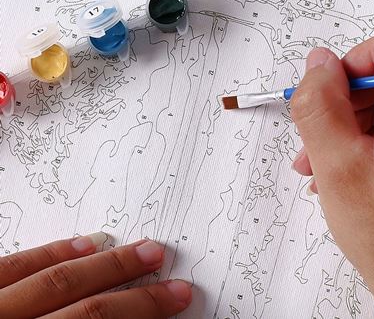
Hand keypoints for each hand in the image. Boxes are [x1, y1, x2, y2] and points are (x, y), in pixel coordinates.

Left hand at [0, 233, 191, 317]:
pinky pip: (11, 265)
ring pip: (52, 279)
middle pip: (85, 312)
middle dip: (134, 292)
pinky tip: (82, 244)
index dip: (140, 317)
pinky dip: (52, 252)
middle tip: (168, 273)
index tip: (174, 302)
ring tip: (140, 252)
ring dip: (102, 265)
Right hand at [290, 23, 373, 318]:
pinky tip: (341, 164)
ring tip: (320, 160)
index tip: (330, 86)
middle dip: (346, 104)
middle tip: (318, 132)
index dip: (362, 60)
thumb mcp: (338, 166)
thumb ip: (319, 108)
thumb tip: (316, 65)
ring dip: (348, 125)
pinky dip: (362, 137)